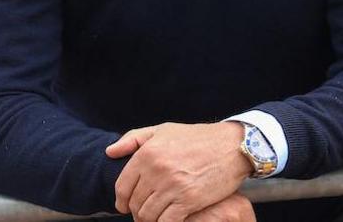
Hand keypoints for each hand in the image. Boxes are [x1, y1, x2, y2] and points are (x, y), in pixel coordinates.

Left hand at [106, 121, 251, 221]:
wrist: (233, 146)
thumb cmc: (198, 138)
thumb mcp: (164, 130)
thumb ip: (134, 138)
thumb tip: (110, 152)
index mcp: (148, 153)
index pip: (123, 187)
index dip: (122, 200)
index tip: (125, 206)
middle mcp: (157, 170)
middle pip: (135, 203)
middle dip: (137, 211)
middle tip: (145, 211)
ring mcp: (173, 186)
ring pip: (148, 215)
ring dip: (150, 220)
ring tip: (156, 217)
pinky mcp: (188, 200)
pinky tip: (169, 220)